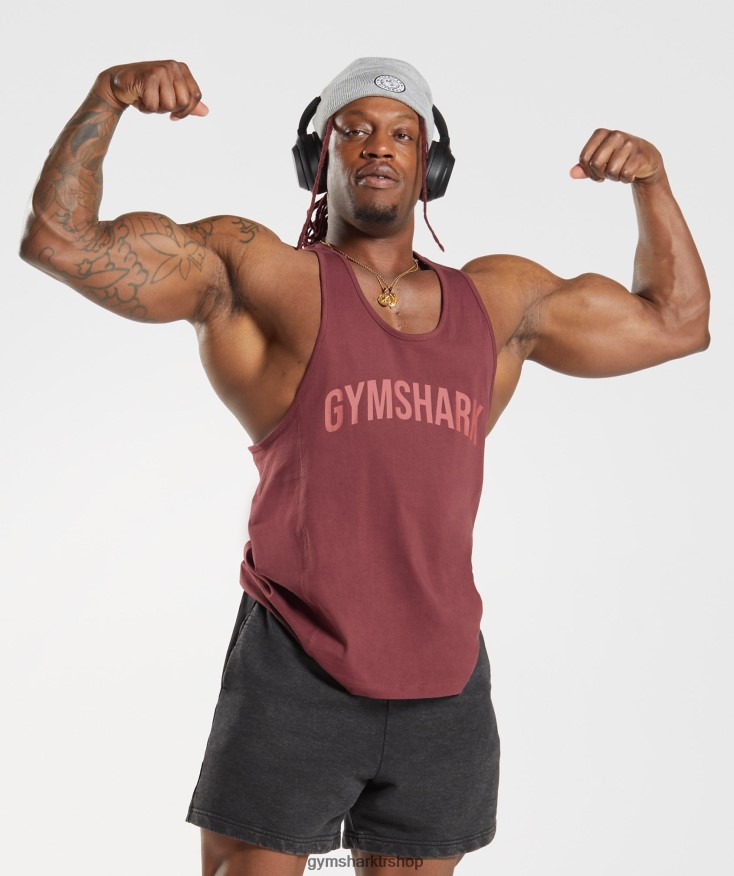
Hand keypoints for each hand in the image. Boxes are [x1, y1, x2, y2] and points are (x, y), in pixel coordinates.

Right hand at [94, 60, 208, 119]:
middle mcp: (173, 66)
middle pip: (184, 102)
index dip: (186, 111)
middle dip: (169, 109)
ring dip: (156, 109)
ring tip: (147, 97)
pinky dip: (145, 108)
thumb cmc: (146, 90)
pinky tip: (139, 97)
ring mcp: (161, 70)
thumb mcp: (170, 95)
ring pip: (169, 105)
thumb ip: (188, 103)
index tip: (174, 115)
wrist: (119, 83)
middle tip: (156, 101)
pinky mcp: (149, 77)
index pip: (196, 97)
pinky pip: (154, 106)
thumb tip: (206, 112)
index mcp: (182, 69)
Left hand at [570, 129, 664, 184]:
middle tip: (608, 174)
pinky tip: (630, 174)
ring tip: (621, 171)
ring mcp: (629, 143)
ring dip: (615, 177)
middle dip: (601, 174)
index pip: (584, 158)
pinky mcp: (640, 154)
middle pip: (596, 164)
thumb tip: (572, 173)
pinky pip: (625, 174)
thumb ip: (584, 167)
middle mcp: (615, 135)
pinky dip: (626, 179)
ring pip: (611, 171)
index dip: (588, 171)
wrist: (645, 160)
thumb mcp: (600, 161)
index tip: (596, 173)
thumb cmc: (618, 160)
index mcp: (601, 133)